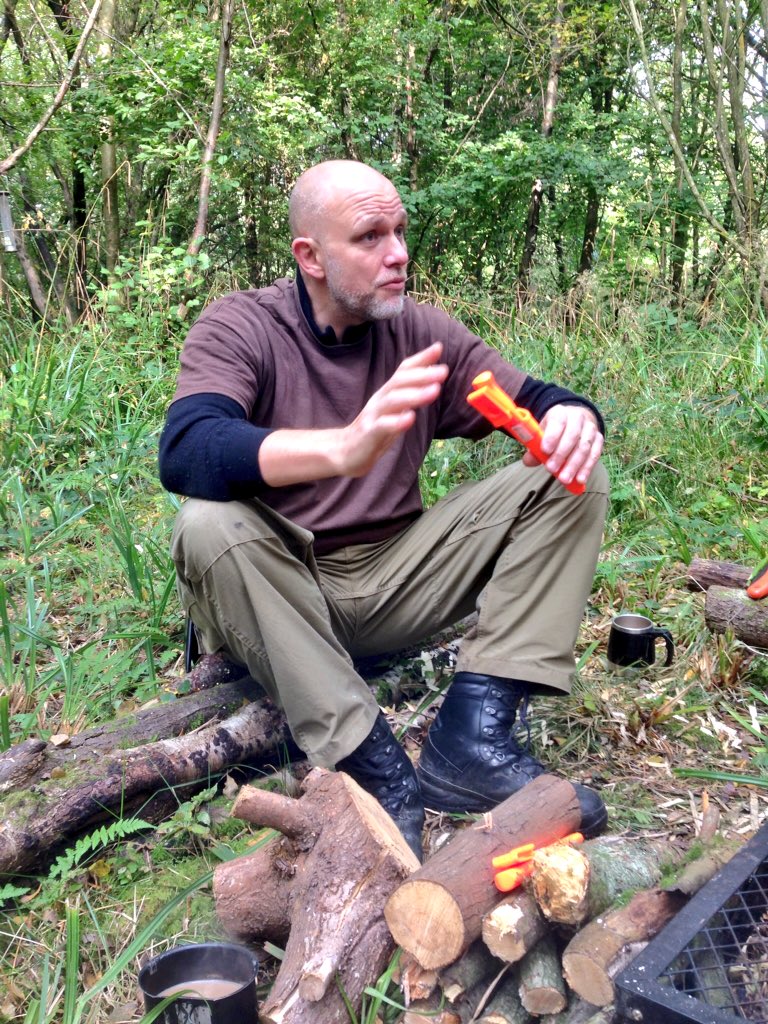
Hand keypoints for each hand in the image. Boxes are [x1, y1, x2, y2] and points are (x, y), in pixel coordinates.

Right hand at [340, 342, 447, 476]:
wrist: (346, 452)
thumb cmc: (375, 429)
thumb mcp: (394, 410)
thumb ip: (410, 396)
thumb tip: (433, 382)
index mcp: (387, 393)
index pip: (403, 371)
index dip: (420, 359)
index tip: (439, 348)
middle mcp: (380, 400)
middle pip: (399, 382)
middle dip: (422, 375)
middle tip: (444, 371)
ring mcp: (373, 416)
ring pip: (393, 401)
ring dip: (415, 395)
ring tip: (435, 390)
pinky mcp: (369, 434)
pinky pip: (382, 426)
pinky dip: (396, 421)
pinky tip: (410, 418)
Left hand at [522, 403, 602, 488]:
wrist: (575, 420)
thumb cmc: (554, 430)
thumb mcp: (542, 433)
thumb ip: (535, 447)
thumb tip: (528, 461)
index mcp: (560, 413)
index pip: (558, 421)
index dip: (552, 436)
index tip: (545, 451)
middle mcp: (578, 417)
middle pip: (572, 435)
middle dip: (561, 454)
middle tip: (551, 469)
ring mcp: (590, 428)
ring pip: (584, 446)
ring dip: (574, 464)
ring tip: (564, 479)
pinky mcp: (599, 439)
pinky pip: (595, 454)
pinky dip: (587, 468)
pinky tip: (579, 479)